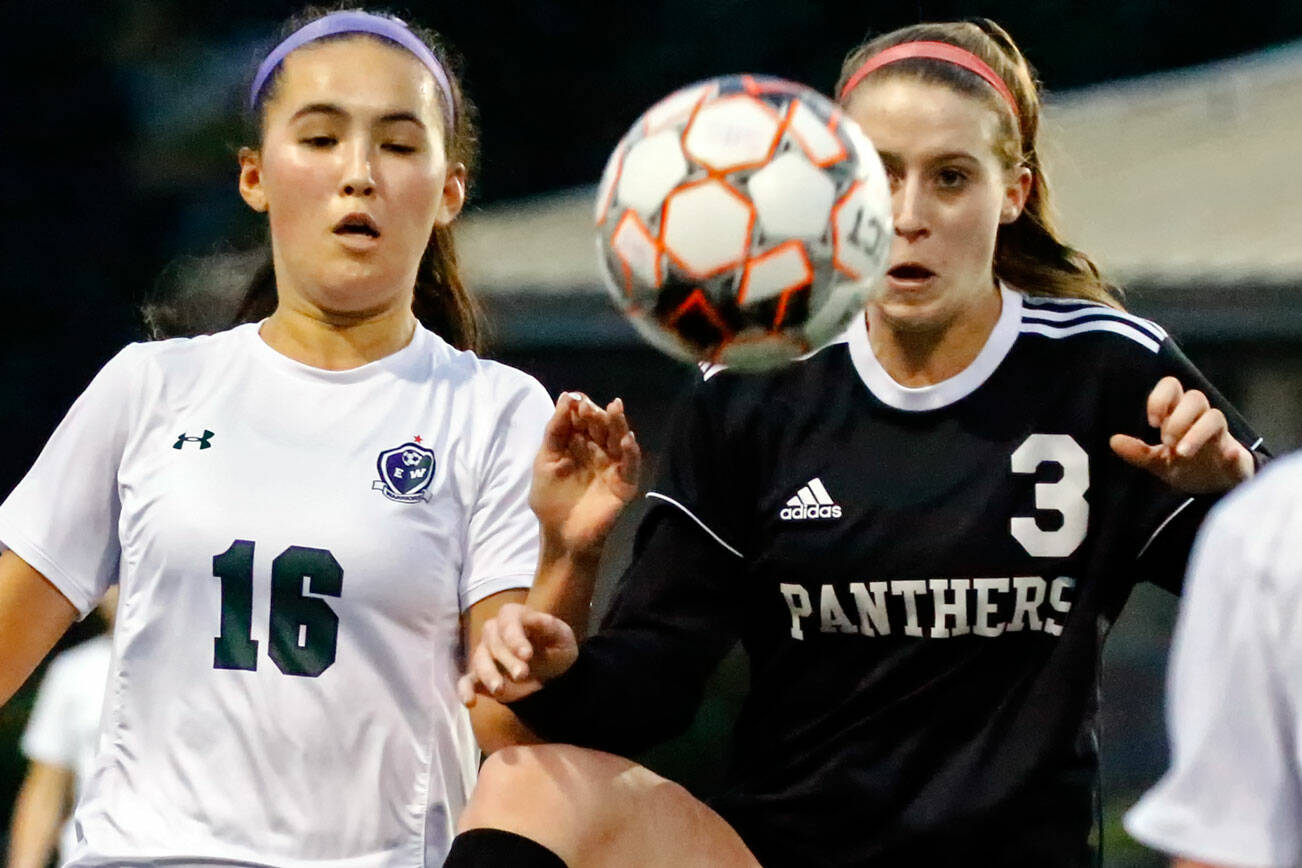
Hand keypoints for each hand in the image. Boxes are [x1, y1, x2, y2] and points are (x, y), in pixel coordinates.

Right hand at [458, 603, 577, 705]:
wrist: (554, 670)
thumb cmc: (556, 646)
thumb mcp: (561, 634)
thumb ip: (548, 625)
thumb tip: (533, 617)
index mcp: (512, 616)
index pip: (508, 623)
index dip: (515, 638)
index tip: (527, 655)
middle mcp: (493, 631)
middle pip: (493, 644)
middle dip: (507, 660)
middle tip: (522, 675)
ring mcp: (484, 653)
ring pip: (479, 661)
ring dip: (488, 675)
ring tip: (499, 689)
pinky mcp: (479, 676)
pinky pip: (466, 681)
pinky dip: (464, 690)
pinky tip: (470, 702)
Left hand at [530, 392, 640, 556]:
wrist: (561, 536)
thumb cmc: (551, 501)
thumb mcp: (545, 461)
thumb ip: (554, 431)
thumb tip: (566, 397)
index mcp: (578, 444)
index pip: (583, 420)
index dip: (580, 408)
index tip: (574, 400)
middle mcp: (598, 451)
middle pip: (602, 426)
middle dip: (596, 414)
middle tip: (587, 408)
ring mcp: (613, 466)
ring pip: (618, 439)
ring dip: (617, 424)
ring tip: (614, 408)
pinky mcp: (624, 483)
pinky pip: (631, 465)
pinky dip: (630, 452)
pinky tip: (626, 439)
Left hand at [1110, 376, 1253, 493]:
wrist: (1214, 488)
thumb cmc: (1186, 466)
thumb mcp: (1157, 462)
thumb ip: (1138, 452)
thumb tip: (1113, 441)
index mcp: (1179, 416)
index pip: (1172, 387)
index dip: (1161, 397)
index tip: (1152, 422)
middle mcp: (1200, 420)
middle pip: (1195, 397)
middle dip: (1178, 418)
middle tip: (1166, 442)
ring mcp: (1220, 436)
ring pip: (1215, 416)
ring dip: (1197, 432)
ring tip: (1181, 453)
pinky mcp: (1236, 456)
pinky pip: (1238, 450)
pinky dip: (1232, 452)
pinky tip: (1227, 456)